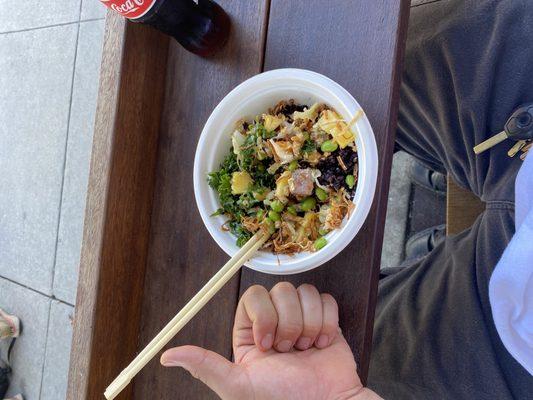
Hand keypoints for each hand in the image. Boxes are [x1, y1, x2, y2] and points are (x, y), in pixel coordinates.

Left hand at [161, 282, 380, 399]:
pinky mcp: (325, 319)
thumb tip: (167, 356)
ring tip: (307, 349)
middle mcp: (275, 322)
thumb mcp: (239, 387)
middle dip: (288, 322)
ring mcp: (301, 319)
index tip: (267, 344)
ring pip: (303, 292)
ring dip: (308, 324)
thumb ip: (206, 366)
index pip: (252, 296)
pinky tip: (322, 343)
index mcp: (250, 332)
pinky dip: (326, 322)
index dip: (263, 315)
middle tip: (290, 350)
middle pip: (280, 290)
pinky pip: (325, 300)